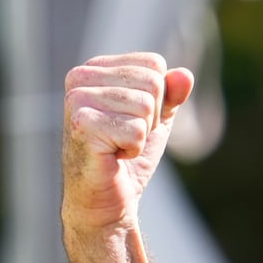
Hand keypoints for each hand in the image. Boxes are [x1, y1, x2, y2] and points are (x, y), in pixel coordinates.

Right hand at [62, 52, 194, 233]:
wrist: (104, 199)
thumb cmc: (126, 154)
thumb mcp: (157, 117)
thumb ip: (172, 93)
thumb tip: (185, 75)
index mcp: (95, 69)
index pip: (154, 64)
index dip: (158, 98)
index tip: (133, 119)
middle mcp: (80, 78)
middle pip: (152, 83)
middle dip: (151, 117)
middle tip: (126, 137)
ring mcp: (77, 100)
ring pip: (145, 106)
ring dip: (141, 134)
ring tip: (118, 146)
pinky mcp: (81, 125)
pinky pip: (136, 130)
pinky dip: (133, 149)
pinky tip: (112, 156)